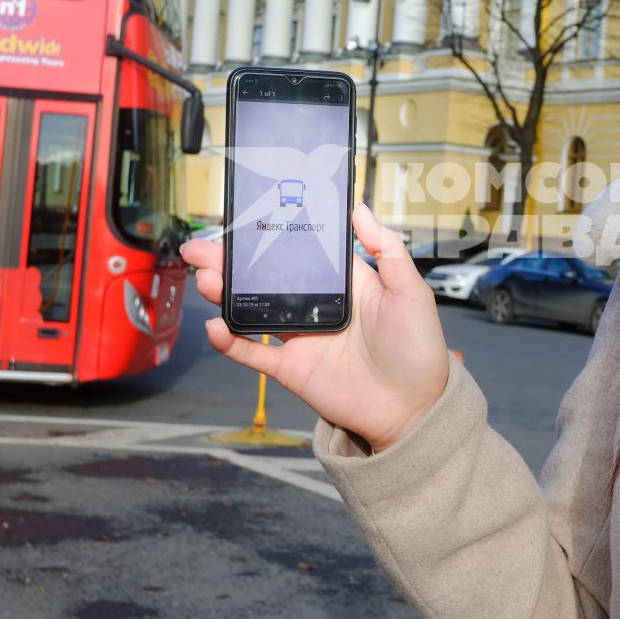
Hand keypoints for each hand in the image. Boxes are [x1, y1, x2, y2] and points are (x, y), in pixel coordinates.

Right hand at [179, 204, 449, 452]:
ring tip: (205, 276)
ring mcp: (301, 337)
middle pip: (265, 278)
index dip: (271, 236)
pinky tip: (215, 325)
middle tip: (200, 247)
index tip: (244, 218)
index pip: (299, 252)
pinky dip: (231, 341)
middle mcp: (316, 306)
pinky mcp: (292, 368)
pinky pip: (253, 353)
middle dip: (231, 261)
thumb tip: (360, 209)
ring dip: (225, 293)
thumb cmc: (419, 349)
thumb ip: (386, 248)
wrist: (414, 409)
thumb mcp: (411, 290)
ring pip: (252, 309)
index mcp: (342, 283)